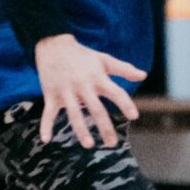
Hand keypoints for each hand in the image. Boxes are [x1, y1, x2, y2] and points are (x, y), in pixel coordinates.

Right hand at [33, 33, 141, 147]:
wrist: (53, 45)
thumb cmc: (82, 55)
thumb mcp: (104, 59)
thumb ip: (124, 69)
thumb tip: (143, 75)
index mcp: (97, 78)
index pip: (115, 92)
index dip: (125, 104)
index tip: (135, 116)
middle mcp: (82, 86)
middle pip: (96, 109)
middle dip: (105, 127)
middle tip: (112, 143)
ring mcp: (66, 91)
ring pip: (74, 114)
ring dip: (80, 130)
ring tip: (89, 145)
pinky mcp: (51, 95)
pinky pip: (48, 113)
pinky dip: (45, 126)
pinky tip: (45, 140)